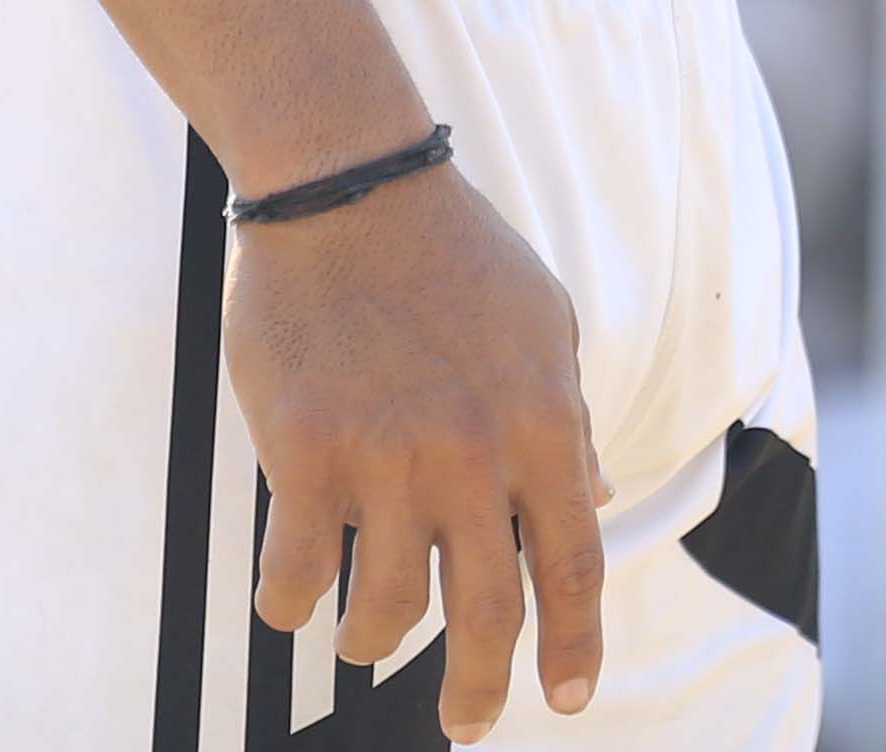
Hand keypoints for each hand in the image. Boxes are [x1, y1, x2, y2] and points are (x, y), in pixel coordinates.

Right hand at [218, 157, 608, 734]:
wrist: (348, 187)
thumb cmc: (451, 250)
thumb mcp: (543, 323)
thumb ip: (566, 419)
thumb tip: (594, 499)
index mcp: (543, 425)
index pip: (572, 568)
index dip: (575, 647)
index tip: (566, 698)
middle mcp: (473, 455)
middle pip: (485, 618)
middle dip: (477, 692)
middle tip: (466, 723)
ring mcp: (388, 459)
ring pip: (386, 611)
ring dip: (372, 641)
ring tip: (362, 636)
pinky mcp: (306, 454)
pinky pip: (300, 574)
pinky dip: (293, 604)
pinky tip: (292, 598)